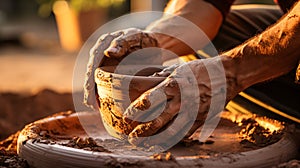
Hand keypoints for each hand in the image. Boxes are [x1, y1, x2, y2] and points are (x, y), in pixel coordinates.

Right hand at [84, 28, 160, 108]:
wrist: (153, 44)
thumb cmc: (144, 38)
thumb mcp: (135, 37)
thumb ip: (122, 43)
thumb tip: (107, 53)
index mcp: (104, 43)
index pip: (94, 60)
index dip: (90, 75)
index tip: (90, 88)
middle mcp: (101, 53)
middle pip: (91, 72)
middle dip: (90, 88)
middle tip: (91, 104)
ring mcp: (106, 63)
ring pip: (96, 79)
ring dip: (94, 93)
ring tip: (94, 107)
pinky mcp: (112, 71)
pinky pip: (104, 82)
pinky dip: (102, 92)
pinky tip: (102, 104)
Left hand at [122, 57, 238, 146]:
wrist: (227, 75)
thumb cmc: (202, 70)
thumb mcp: (181, 68)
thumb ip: (164, 75)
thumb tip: (151, 78)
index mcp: (173, 85)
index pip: (149, 100)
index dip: (136, 110)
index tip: (127, 117)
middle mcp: (180, 101)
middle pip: (157, 120)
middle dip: (142, 132)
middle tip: (132, 138)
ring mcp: (191, 112)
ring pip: (171, 132)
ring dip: (156, 141)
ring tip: (145, 146)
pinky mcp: (201, 119)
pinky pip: (185, 133)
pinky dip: (173, 139)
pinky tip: (164, 143)